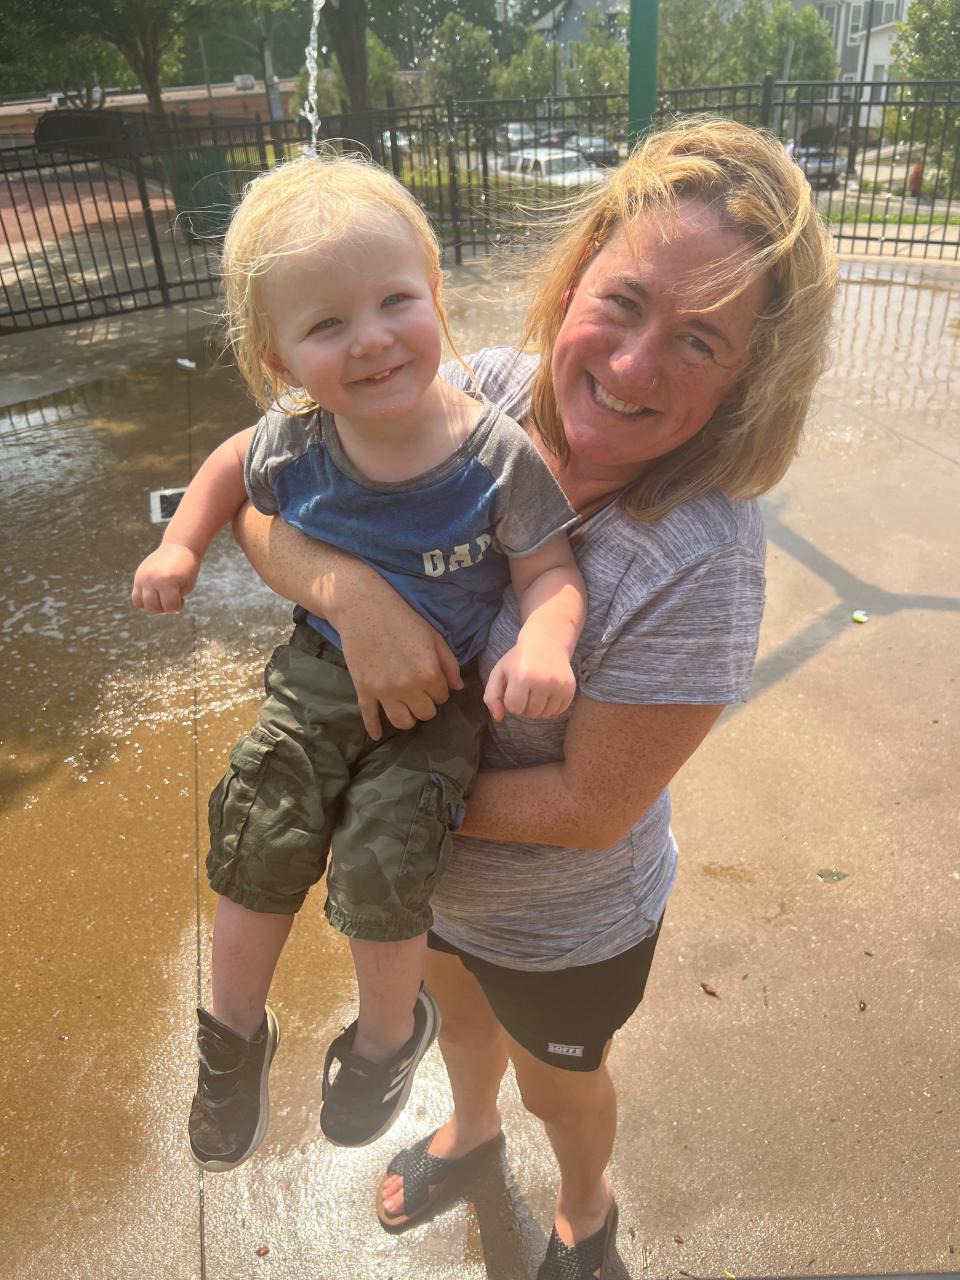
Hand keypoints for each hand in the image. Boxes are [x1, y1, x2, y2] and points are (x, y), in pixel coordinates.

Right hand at [131, 542, 201, 613]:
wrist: (179, 547)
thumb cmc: (187, 569)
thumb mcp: (186, 586)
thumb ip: (173, 600)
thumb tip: (157, 609)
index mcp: (168, 581)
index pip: (169, 607)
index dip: (177, 607)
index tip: (182, 598)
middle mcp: (152, 579)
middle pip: (153, 607)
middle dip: (164, 608)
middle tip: (171, 597)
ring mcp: (142, 577)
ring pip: (141, 603)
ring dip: (153, 605)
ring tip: (162, 597)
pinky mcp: (138, 576)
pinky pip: (135, 597)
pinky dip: (144, 600)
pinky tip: (155, 593)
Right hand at [336, 575, 462, 739]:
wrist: (363, 607)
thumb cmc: (402, 618)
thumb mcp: (433, 636)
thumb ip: (449, 664)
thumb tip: (458, 687)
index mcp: (428, 673)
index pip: (442, 697)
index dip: (439, 689)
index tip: (432, 679)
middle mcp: (408, 687)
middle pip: (425, 713)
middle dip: (426, 704)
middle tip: (420, 692)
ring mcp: (384, 692)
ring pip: (402, 722)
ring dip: (407, 717)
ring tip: (407, 708)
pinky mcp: (364, 690)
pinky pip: (370, 717)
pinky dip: (373, 729)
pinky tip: (377, 735)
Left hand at [482, 639, 576, 721]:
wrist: (547, 641)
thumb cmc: (519, 659)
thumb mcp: (499, 672)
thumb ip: (492, 696)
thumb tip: (498, 718)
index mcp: (522, 676)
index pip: (514, 708)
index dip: (511, 701)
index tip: (514, 690)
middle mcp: (542, 681)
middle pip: (530, 713)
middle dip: (525, 706)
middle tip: (525, 691)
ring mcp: (558, 685)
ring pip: (545, 714)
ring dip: (538, 708)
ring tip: (536, 692)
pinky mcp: (570, 688)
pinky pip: (559, 711)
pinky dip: (552, 707)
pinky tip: (548, 693)